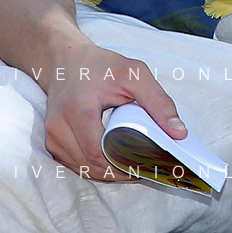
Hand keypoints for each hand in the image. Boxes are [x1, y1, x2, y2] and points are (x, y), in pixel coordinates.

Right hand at [43, 36, 187, 182]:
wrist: (65, 59)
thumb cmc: (100, 65)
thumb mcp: (134, 74)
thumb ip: (158, 102)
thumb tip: (179, 133)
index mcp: (78, 109)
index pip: (98, 152)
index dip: (123, 165)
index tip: (146, 166)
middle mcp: (59, 126)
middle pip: (91, 165)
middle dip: (119, 172)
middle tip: (145, 168)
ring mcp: (52, 136)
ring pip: (83, 169)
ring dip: (108, 173)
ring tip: (132, 165)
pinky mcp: (52, 142)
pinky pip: (76, 165)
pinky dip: (96, 167)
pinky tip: (114, 161)